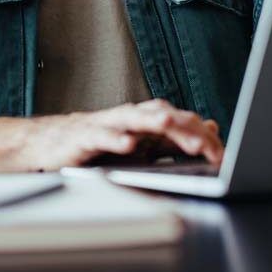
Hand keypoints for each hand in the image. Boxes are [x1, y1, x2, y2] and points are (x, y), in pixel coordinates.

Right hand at [0, 99, 222, 173]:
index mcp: (146, 119)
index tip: (222, 155)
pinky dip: (115, 139)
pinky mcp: (85, 136)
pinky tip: (127, 145)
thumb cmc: (97, 144)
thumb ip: (174, 138)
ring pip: (135, 119)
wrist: (49, 145)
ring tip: (171, 127)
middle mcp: (129, 117)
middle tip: (209, 147)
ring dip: (154, 122)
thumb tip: (210, 128)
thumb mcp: (141, 145)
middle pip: (164, 116)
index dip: (202, 137)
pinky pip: (102, 136)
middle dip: (186, 130)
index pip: (181, 122)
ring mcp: (107, 124)